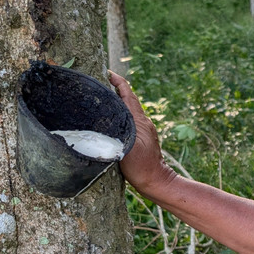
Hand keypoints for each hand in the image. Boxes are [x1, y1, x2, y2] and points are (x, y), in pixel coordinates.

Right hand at [108, 71, 177, 198]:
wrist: (156, 181)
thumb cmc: (140, 166)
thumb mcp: (126, 146)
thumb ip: (118, 130)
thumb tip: (104, 118)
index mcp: (139, 119)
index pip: (128, 93)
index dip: (118, 81)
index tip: (106, 72)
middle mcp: (143, 121)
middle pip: (128, 99)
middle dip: (114, 88)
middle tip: (97, 82)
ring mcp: (144, 130)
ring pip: (128, 110)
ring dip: (116, 102)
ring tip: (100, 98)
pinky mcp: (143, 138)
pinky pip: (129, 120)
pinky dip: (119, 115)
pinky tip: (109, 120)